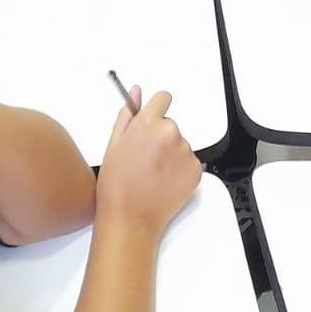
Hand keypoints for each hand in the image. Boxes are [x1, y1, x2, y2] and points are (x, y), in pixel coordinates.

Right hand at [97, 88, 201, 238]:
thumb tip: (136, 93)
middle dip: (161, 137)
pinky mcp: (197, 170)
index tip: (154, 119)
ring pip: (180, 145)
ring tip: (153, 174)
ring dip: (171, 155)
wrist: (131, 218)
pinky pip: (189, 162)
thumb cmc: (117, 186)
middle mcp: (171, 134)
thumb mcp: (113, 144)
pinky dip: (180, 170)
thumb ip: (127, 114)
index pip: (163, 99)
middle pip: (170, 126)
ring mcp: (186, 153)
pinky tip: (164, 182)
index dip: (157, 110)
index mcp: (149, 124)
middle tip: (145, 159)